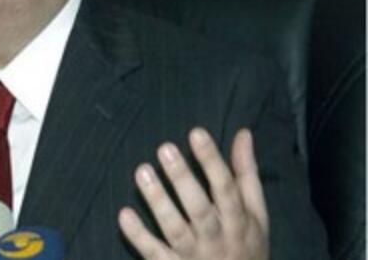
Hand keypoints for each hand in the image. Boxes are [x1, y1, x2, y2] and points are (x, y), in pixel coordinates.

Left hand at [118, 128, 268, 259]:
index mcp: (238, 222)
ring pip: (175, 229)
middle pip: (200, 208)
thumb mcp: (255, 213)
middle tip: (165, 148)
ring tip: (142, 171)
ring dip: (158, 201)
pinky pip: (154, 252)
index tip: (196, 133)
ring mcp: (193, 256)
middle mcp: (217, 239)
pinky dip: (139, 235)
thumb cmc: (245, 245)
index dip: (212, 160)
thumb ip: (246, 174)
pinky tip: (124, 214)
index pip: (226, 188)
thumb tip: (243, 133)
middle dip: (182, 178)